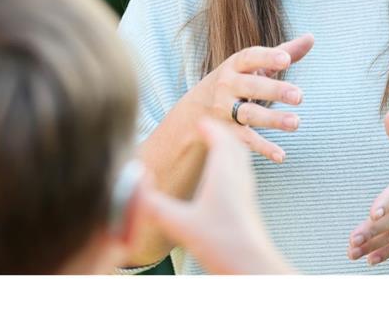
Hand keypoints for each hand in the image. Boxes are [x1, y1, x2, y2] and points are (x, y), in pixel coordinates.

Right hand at [142, 118, 292, 273]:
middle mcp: (239, 178)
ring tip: (218, 148)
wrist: (255, 267)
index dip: (210, 127)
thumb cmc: (224, 244)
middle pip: (235, 145)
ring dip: (231, 148)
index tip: (199, 120)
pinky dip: (234, 166)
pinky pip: (243, 175)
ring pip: (242, 160)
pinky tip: (224, 181)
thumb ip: (155, 205)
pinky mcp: (250, 207)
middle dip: (222, 133)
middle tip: (209, 129)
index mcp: (224, 174)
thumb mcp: (181, 224)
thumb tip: (132, 187)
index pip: (221, 139)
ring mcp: (247, 193)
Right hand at [197, 33, 312, 163]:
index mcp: (234, 65)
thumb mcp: (252, 66)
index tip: (286, 60)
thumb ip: (282, 52)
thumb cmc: (235, 82)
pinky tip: (281, 155)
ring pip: (249, 114)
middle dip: (274, 90)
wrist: (195, 111)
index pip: (250, 57)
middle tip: (300, 96)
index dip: (267, 57)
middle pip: (251, 86)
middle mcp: (227, 85)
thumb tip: (311, 37)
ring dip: (272, 119)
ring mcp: (224, 109)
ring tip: (296, 122)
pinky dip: (262, 148)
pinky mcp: (226, 131)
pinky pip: (245, 139)